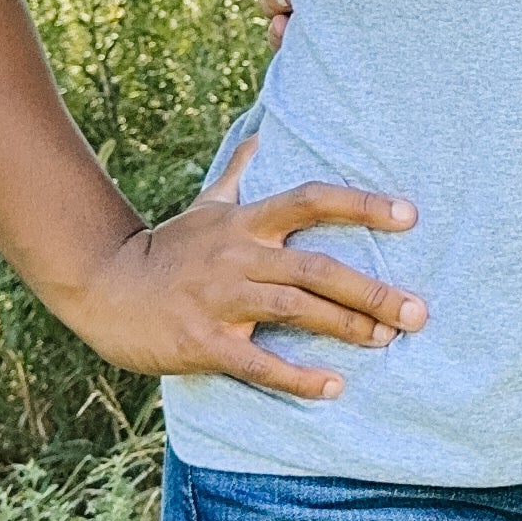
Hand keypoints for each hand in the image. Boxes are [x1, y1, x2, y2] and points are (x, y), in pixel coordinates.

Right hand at [51, 134, 423, 401]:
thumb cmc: (166, 249)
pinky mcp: (204, 342)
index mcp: (246, 222)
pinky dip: (297, 376)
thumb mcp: (204, 205)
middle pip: (316, 268)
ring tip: (388, 342)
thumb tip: (262, 133)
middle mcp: (238, 255)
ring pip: (295, 310)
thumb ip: (240, 175)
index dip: (361, 205)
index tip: (409, 216)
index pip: (312, 201)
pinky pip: (258, 361)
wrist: (103, 288)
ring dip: (347, 327)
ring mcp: (221, 299)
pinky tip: (334, 387)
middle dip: (372, 291)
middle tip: (418, 311)